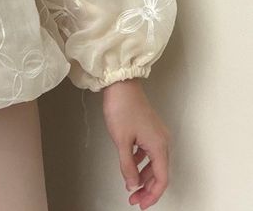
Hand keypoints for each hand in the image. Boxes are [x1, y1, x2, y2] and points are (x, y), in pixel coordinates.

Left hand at [102, 78, 170, 208]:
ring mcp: (157, 134)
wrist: (120, 84)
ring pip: (154, 163)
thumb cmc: (122, 107)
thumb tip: (132, 184)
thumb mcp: (121, 140)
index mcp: (159, 146)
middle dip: (147, 188)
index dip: (152, 195)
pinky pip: (149, 152)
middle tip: (134, 198)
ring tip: (131, 185)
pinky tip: (131, 165)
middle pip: (159, 173)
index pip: (161, 179)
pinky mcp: (150, 128)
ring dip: (143, 176)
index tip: (141, 203)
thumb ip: (127, 165)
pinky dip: (141, 162)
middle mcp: (162, 141)